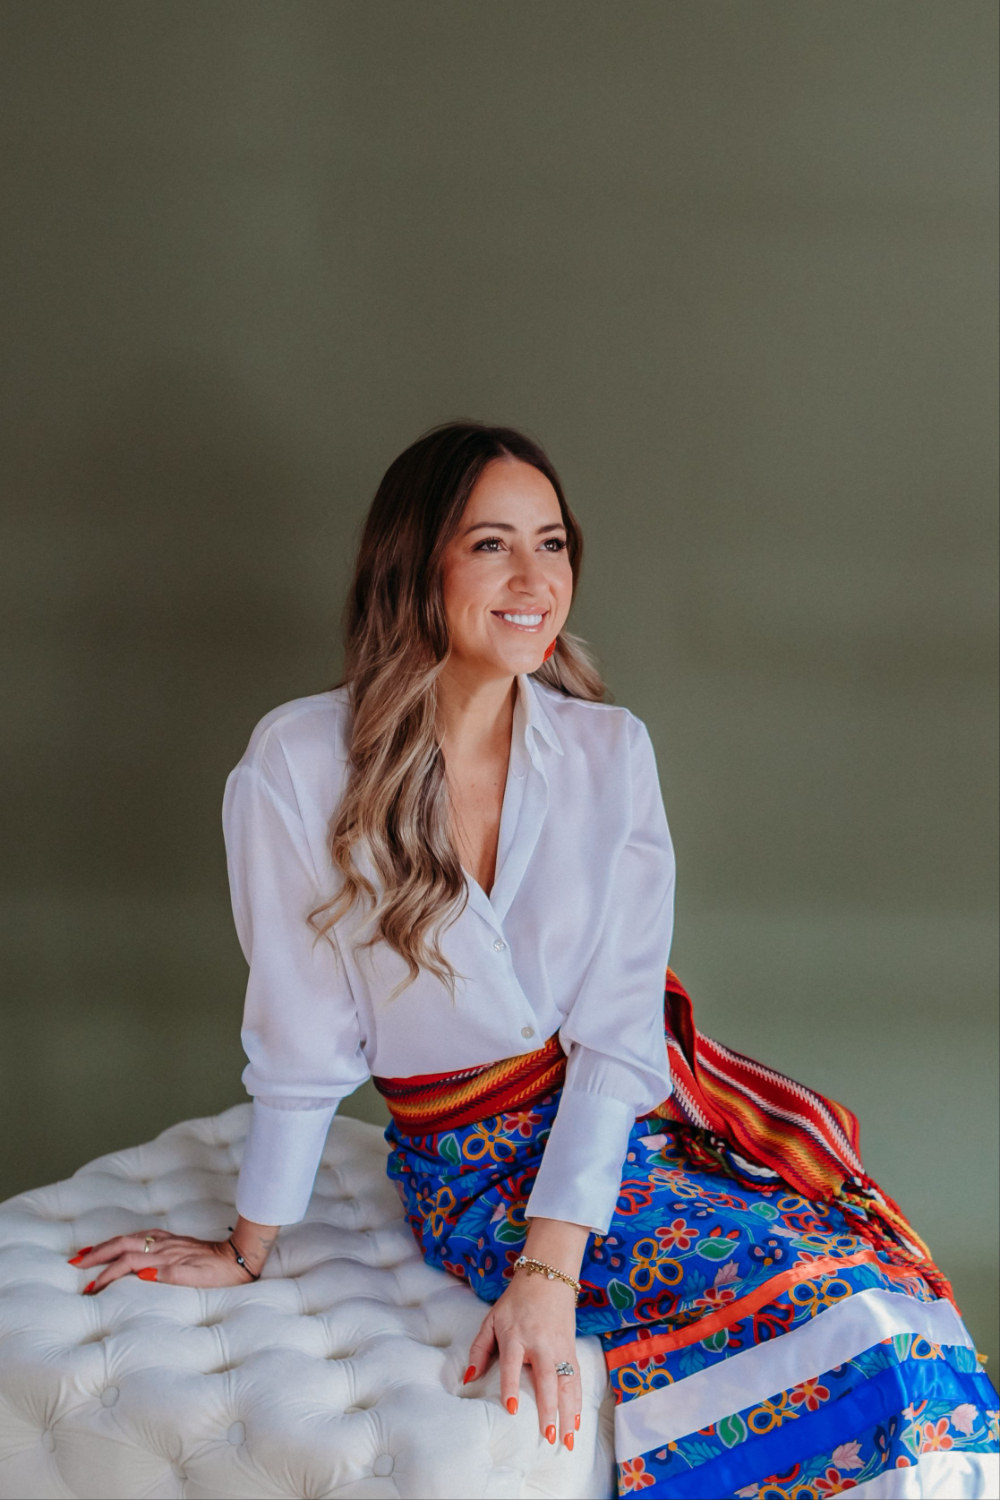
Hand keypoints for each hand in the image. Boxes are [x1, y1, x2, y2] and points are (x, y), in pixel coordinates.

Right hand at [67, 1230, 259, 1291]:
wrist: (239, 1256)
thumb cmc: (220, 1273)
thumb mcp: (199, 1279)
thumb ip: (172, 1275)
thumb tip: (144, 1274)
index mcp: (166, 1256)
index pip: (127, 1263)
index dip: (107, 1274)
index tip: (90, 1288)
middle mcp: (163, 1245)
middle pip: (123, 1244)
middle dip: (98, 1253)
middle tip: (75, 1262)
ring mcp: (168, 1240)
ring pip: (130, 1238)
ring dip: (107, 1245)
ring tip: (88, 1252)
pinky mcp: (173, 1240)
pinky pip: (141, 1236)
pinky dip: (124, 1240)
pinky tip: (120, 1243)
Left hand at [464, 1268, 581, 1448]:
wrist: (547, 1278)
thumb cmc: (515, 1303)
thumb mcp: (491, 1319)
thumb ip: (479, 1349)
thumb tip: (468, 1379)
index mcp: (516, 1335)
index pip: (512, 1363)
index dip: (512, 1386)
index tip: (512, 1409)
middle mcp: (540, 1343)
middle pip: (547, 1378)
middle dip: (548, 1408)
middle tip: (549, 1435)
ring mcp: (559, 1348)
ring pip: (568, 1384)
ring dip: (569, 1413)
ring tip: (567, 1440)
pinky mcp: (571, 1350)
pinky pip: (577, 1380)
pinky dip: (579, 1402)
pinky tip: (577, 1423)